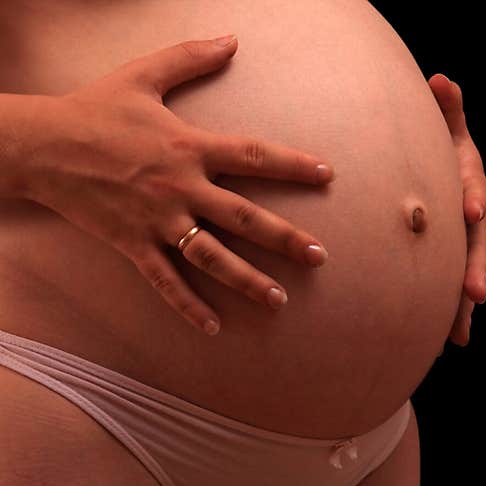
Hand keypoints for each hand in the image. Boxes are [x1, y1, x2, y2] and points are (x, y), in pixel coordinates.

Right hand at [18, 35, 333, 335]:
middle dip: (285, 238)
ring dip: (247, 280)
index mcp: (189, 146)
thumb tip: (231, 39)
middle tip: (319, 257)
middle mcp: (181, 187)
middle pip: (244, 217)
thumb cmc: (94, 109)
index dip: (294, 164)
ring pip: (212, 256)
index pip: (255, 155)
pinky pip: (165, 281)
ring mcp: (157, 220)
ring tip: (279, 300)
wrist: (39, 145)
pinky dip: (188, 306)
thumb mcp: (144, 75)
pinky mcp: (133, 244)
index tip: (327, 175)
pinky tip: (213, 327)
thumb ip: (190, 57)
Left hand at [428, 73, 485, 346]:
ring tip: (461, 329)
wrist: (448, 174)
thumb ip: (448, 110)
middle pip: (478, 244)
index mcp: (471, 183)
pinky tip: (452, 341)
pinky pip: (454, 289)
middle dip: (476, 268)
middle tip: (474, 291)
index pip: (475, 190)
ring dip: (464, 300)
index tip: (471, 211)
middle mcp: (475, 217)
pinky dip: (453, 315)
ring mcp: (467, 242)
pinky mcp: (455, 261)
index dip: (474, 198)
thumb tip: (440, 79)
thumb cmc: (443, 149)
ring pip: (469, 273)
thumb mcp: (448, 129)